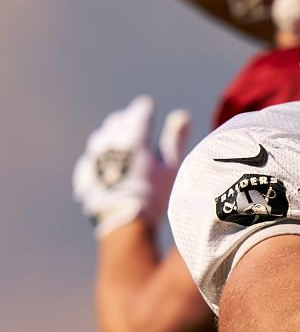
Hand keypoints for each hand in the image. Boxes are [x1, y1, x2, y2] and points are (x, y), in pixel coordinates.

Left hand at [72, 95, 191, 237]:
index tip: (150, 108)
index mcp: (134, 137)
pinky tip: (112, 169)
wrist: (124, 223)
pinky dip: (102, 158)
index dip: (146, 109)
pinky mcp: (84, 173)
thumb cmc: (154, 195)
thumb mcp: (170, 166)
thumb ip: (175, 139)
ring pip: (101, 137)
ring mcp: (94, 157)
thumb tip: (183, 114)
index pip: (139, 112)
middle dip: (128, 120)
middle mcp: (110, 142)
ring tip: (124, 148)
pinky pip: (92, 157)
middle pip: (117, 121)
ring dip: (112, 137)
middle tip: (138, 128)